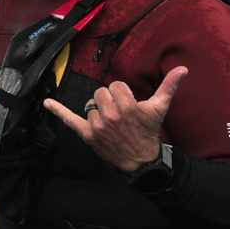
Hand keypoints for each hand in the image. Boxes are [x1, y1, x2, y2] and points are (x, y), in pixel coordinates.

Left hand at [42, 66, 187, 173]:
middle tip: (119, 113)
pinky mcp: (88, 135)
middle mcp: (111, 116)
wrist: (140, 159)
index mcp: (127, 107)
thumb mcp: (159, 108)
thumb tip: (182, 69)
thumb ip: (169, 86)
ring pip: (90, 105)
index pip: (115, 86)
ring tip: (110, 121)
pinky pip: (70, 120)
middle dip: (109, 100)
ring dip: (98, 110)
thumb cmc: (148, 131)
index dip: (122, 93)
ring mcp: (98, 126)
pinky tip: (47, 103)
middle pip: (101, 93)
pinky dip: (58, 111)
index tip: (128, 103)